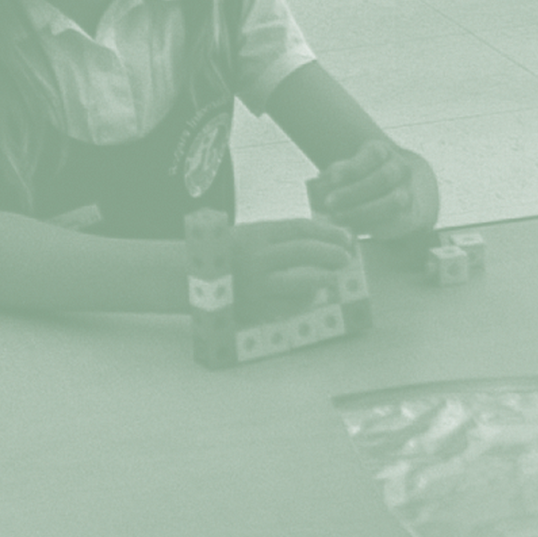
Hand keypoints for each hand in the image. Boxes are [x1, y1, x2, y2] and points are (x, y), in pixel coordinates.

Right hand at [230, 217, 357, 318]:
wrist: (191, 280)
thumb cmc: (230, 253)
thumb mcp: (252, 235)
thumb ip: (284, 236)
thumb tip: (328, 235)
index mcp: (256, 233)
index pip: (300, 228)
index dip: (328, 232)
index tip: (345, 236)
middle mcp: (256, 257)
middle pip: (303, 251)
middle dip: (331, 253)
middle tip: (346, 257)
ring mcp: (255, 285)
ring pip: (298, 281)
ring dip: (323, 278)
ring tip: (334, 276)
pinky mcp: (255, 308)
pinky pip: (289, 305)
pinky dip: (306, 299)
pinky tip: (313, 294)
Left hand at [316, 138, 438, 239]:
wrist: (408, 188)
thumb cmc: (368, 178)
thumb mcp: (354, 168)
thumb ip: (336, 175)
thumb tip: (316, 185)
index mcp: (384, 152)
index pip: (372, 154)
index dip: (353, 166)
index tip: (332, 178)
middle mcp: (401, 169)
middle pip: (383, 178)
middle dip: (354, 192)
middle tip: (329, 204)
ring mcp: (410, 192)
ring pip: (392, 202)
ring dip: (362, 212)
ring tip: (338, 219)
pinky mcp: (413, 215)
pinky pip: (395, 223)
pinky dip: (372, 228)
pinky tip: (353, 230)